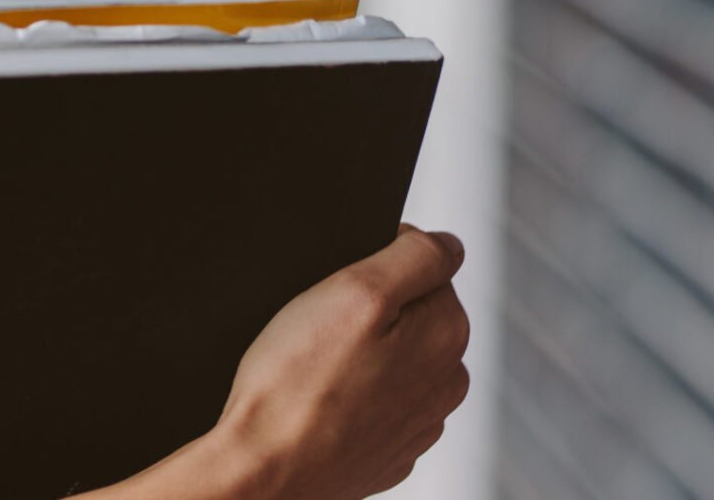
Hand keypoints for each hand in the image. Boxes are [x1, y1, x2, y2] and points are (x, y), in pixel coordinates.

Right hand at [208, 223, 471, 498]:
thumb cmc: (298, 383)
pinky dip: (351, 392)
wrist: (266, 469)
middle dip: (371, 308)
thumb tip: (448, 243)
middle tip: (320, 324)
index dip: (375, 261)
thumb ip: (415, 257)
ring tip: (316, 364)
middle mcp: (446, 381)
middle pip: (411, 311)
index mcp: (447, 333)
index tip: (338, 286)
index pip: (425, 264)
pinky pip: (374, 400)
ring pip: (392, 356)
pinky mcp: (388, 451)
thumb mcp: (355, 291)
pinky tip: (321, 398)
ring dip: (362, 350)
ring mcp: (419, 423)